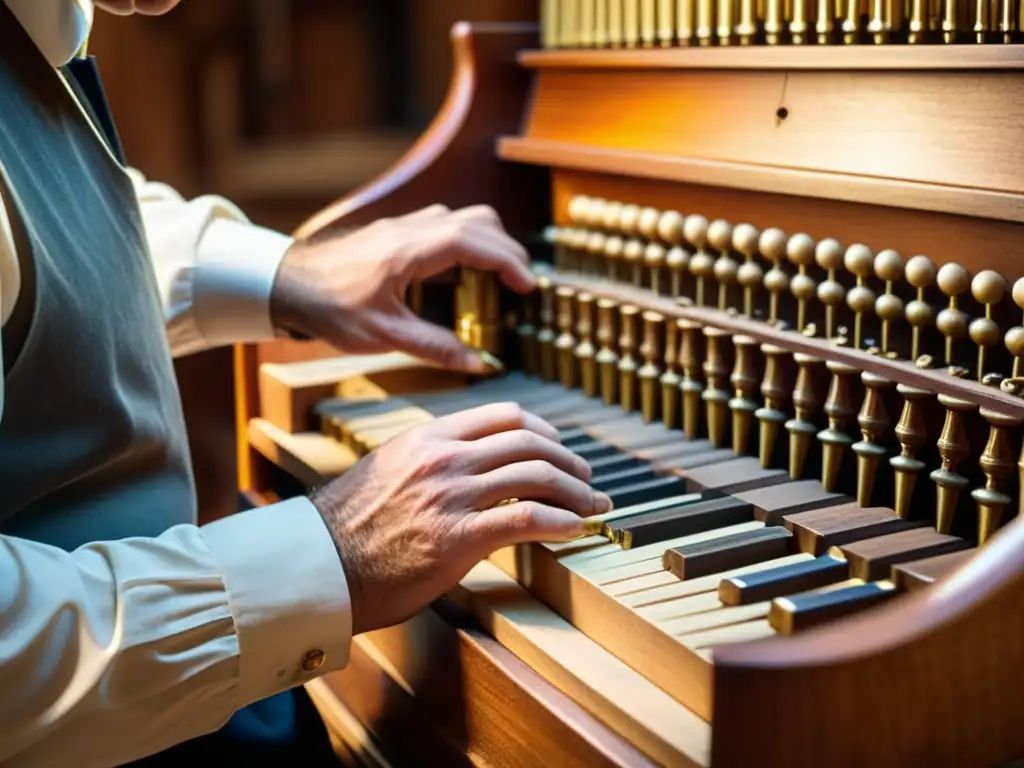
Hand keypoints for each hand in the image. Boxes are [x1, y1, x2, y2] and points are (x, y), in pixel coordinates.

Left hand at [270, 204, 535, 373]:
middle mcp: (411, 228)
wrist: (283, 284)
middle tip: (519, 284)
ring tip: (497, 277)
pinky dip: (466, 240)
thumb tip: (478, 364)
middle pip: (478, 220)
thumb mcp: (383, 336)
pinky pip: (443, 223)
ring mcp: (402, 225)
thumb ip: (434, 347)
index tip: (528, 286)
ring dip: (488, 240)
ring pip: (462, 216)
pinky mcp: (394, 231)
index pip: (477, 242)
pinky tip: (461, 271)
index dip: (509, 262)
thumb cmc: (329, 309)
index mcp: (411, 250)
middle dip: (507, 249)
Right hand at [312, 402, 612, 635]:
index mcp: (429, 437)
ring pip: (536, 476)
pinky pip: (527, 520)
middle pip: (530, 442)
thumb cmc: (351, 526)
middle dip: (569, 460)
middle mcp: (445, 457)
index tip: (559, 446)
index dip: (544, 430)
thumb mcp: (390, 469)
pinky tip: (576, 529)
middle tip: (587, 478)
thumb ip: (431, 460)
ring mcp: (452, 495)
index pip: (505, 415)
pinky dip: (561, 522)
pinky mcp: (458, 538)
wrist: (319, 566)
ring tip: (593, 505)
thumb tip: (472, 465)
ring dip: (576, 491)